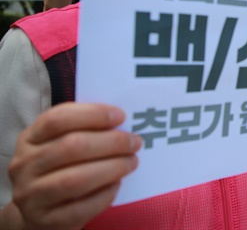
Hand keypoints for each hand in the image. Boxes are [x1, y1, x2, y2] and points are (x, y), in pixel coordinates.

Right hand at [6, 103, 140, 229]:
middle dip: (111, 142)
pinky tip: (117, 184)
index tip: (120, 116)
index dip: (91, 114)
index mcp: (30, 139)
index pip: (57, 119)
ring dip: (112, 168)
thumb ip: (83, 131)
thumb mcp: (57, 145)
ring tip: (132, 162)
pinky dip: (105, 194)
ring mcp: (32, 195)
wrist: (34, 214)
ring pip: (76, 179)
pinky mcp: (46, 220)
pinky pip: (81, 207)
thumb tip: (121, 124)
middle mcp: (25, 165)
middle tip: (134, 142)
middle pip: (71, 146)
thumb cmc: (56, 170)